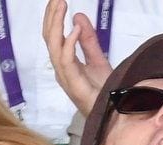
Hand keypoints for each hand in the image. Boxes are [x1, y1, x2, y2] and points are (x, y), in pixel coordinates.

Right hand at [43, 0, 112, 115]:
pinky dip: (69, 43)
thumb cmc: (104, 93)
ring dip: (56, 24)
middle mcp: (61, 69)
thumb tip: (78, 17)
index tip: (57, 1)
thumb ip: (88, 41)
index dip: (53, 18)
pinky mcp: (73, 84)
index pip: (53, 37)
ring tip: (61, 5)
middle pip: (49, 38)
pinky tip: (74, 29)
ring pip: (54, 46)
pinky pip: (66, 60)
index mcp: (65, 64)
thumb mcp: (98, 61)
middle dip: (51, 16)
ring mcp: (65, 77)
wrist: (112, 114)